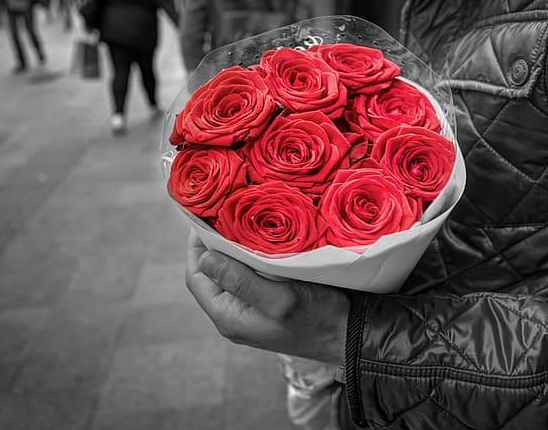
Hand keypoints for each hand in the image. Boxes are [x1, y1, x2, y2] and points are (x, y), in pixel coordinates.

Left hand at [185, 228, 349, 364]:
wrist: (350, 334)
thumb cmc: (318, 318)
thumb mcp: (280, 298)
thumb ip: (241, 281)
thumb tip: (206, 258)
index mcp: (230, 317)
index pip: (196, 278)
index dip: (197, 248)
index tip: (203, 218)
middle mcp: (235, 315)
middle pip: (211, 274)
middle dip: (214, 245)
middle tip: (224, 214)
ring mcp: (251, 309)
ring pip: (230, 273)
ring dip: (232, 250)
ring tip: (241, 222)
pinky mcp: (267, 303)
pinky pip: (249, 276)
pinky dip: (250, 257)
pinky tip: (260, 241)